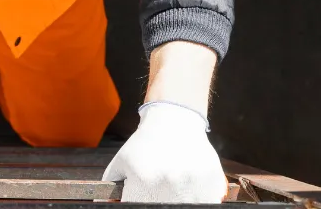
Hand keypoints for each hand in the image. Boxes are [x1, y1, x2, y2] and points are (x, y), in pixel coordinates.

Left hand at [102, 101, 227, 203]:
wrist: (175, 120)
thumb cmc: (146, 142)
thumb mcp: (121, 162)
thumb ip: (111, 188)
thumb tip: (107, 205)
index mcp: (144, 179)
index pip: (137, 206)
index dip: (137, 201)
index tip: (141, 196)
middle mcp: (169, 184)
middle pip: (161, 208)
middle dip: (156, 200)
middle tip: (156, 188)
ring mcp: (194, 186)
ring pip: (184, 207)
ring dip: (178, 200)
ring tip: (173, 185)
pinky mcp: (213, 185)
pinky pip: (205, 203)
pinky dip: (198, 198)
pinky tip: (190, 186)